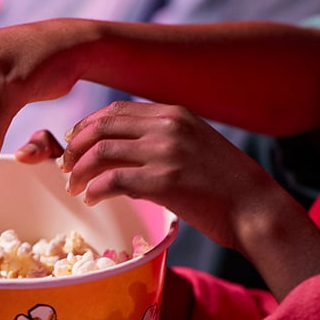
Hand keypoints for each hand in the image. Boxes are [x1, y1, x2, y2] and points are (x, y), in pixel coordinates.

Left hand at [61, 101, 319, 298]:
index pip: (114, 111)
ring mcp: (165, 152)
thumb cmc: (223, 184)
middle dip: (74, 148)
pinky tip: (91, 201)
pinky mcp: (164, 181)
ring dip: (78, 172)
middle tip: (65, 168)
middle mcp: (168, 126)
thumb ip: (161, 139)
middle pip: (101, 127)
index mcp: (173, 113)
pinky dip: (94, 190)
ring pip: (101, 153)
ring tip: (74, 188)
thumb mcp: (194, 145)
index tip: (73, 145)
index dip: (86, 127)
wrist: (254, 208)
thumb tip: (121, 151)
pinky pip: (112, 180)